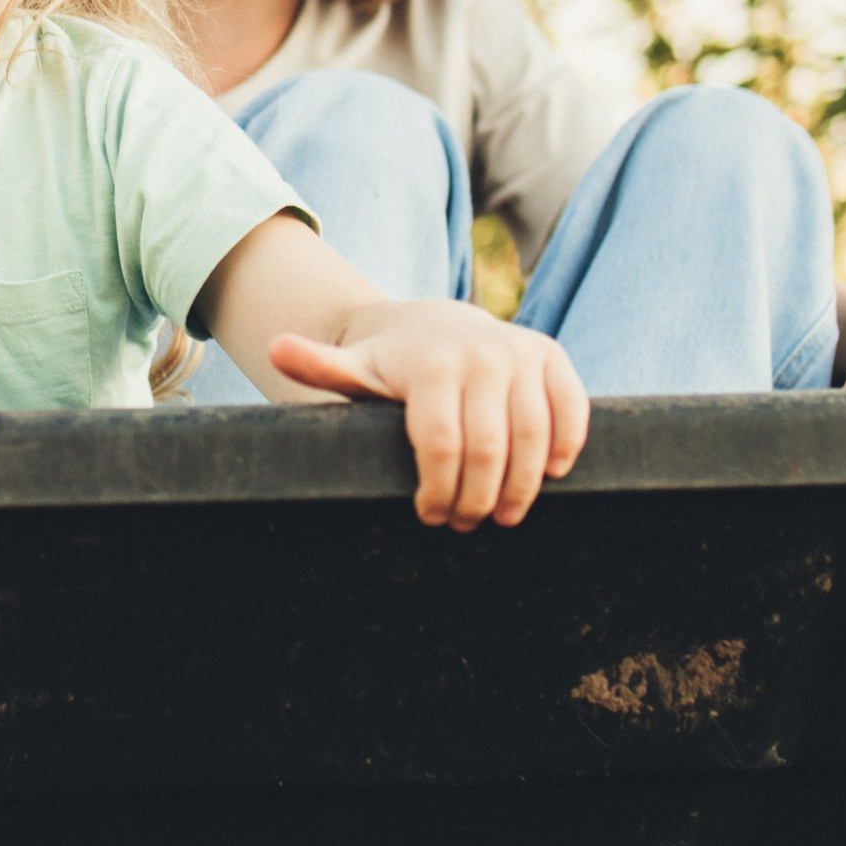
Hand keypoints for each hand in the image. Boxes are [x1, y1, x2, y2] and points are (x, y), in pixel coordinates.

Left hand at [266, 303, 589, 531]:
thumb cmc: (390, 366)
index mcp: (431, 367)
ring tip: (505, 515)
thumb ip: (319, 366)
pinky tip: (548, 476)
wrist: (435, 322)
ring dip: (522, 487)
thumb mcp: (354, 369)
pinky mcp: (551, 356)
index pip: (440, 445)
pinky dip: (565, 447)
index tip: (430, 516)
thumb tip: (274, 349)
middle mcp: (481, 355)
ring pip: (533, 436)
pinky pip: (571, 409)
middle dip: (478, 498)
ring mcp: (520, 353)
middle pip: (489, 448)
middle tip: (466, 523)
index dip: (438, 491)